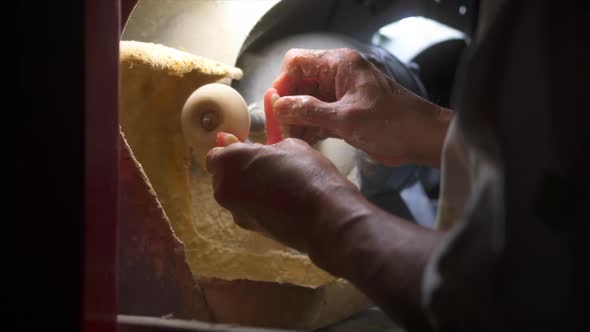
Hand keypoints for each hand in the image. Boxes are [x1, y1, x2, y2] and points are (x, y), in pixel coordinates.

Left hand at [205, 137, 362, 252]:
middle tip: (266, 165)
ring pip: (236, 195)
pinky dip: (259, 205)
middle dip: (239, 170)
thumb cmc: (306, 173)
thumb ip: (264, 148)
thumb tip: (252, 150)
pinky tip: (282, 201)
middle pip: (223, 176)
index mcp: (228, 162)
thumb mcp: (289, 146)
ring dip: (249, 188)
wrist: (325, 216)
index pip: (216, 154)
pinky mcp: (251, 229)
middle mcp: (224, 188)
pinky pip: (249, 210)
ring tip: (278, 184)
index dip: (231, 150)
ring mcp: (236, 212)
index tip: (248, 149)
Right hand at [268, 48, 452, 166]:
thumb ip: (309, 110)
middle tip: (279, 128)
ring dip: (295, 120)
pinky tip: (301, 143)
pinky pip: (316, 118)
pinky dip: (307, 129)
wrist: (421, 139)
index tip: (278, 107)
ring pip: (305, 103)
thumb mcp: (346, 117)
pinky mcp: (342, 115)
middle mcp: (336, 76)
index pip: (296, 62)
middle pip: (297, 84)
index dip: (283, 83)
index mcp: (339, 65)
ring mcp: (339, 96)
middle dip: (287, 105)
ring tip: (288, 140)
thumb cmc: (392, 122)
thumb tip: (278, 106)